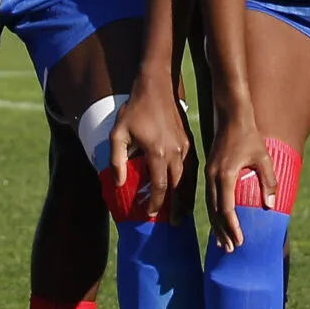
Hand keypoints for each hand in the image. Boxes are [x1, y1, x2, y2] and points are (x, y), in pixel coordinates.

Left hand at [111, 78, 191, 223]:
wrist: (157, 85)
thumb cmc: (134, 109)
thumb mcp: (118, 133)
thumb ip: (117, 160)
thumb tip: (120, 184)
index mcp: (158, 152)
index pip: (160, 187)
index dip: (156, 203)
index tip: (150, 214)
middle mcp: (175, 152)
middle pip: (178, 186)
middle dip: (175, 206)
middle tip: (172, 222)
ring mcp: (185, 146)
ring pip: (188, 178)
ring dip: (186, 197)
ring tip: (182, 213)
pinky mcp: (188, 140)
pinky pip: (191, 166)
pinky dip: (190, 181)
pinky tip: (186, 190)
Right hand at [205, 118, 278, 251]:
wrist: (232, 116)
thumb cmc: (250, 136)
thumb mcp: (263, 158)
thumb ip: (268, 182)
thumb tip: (269, 206)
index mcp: (225, 175)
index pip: (226, 208)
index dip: (232, 227)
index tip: (240, 241)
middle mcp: (213, 177)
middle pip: (215, 212)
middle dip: (222, 232)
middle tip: (231, 250)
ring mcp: (208, 174)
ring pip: (209, 206)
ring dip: (216, 225)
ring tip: (222, 242)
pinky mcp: (208, 171)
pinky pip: (209, 197)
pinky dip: (213, 213)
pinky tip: (218, 221)